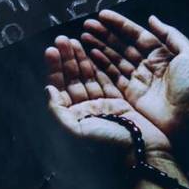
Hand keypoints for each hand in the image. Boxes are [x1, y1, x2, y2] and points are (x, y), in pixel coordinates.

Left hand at [44, 35, 170, 161]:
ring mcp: (101, 104)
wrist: (140, 148)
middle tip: (62, 39)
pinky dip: (99, 65)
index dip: (55, 68)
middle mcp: (85, 109)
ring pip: (88, 76)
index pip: (60, 88)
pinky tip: (93, 51)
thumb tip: (47, 90)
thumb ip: (58, 111)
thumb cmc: (109, 141)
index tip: (52, 50)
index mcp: (73, 117)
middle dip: (67, 58)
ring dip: (81, 58)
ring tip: (75, 40)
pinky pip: (105, 79)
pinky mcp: (117, 101)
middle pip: (73, 79)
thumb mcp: (76, 130)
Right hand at [81, 10, 188, 136]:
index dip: (119, 24)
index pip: (136, 34)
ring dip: (99, 48)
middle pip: (122, 46)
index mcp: (161, 53)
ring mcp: (138, 81)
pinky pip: (113, 78)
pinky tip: (90, 55)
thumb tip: (151, 18)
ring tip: (84, 36)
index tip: (102, 15)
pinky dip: (101, 67)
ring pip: (115, 60)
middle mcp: (147, 65)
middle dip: (105, 35)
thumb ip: (170, 34)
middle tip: (87, 24)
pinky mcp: (131, 96)